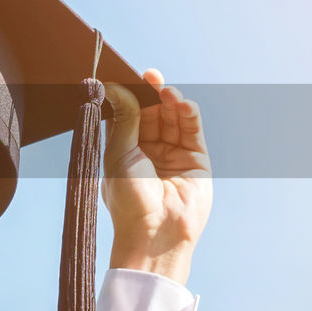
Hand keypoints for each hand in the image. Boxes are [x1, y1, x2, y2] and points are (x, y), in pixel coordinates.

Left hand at [102, 69, 212, 286]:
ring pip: (173, 118)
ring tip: (164, 89)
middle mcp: (150, 150)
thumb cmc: (129, 200)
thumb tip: (115, 87)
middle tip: (147, 76)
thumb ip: (124, 118)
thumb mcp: (120, 153)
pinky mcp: (196, 160)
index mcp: (125, 150)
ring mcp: (174, 154)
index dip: (128, 96)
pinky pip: (192, 131)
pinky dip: (188, 114)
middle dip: (150, 94)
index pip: (128, 114)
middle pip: (152, 112)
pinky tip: (181, 103)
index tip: (124, 76)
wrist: (153, 235)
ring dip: (170, 101)